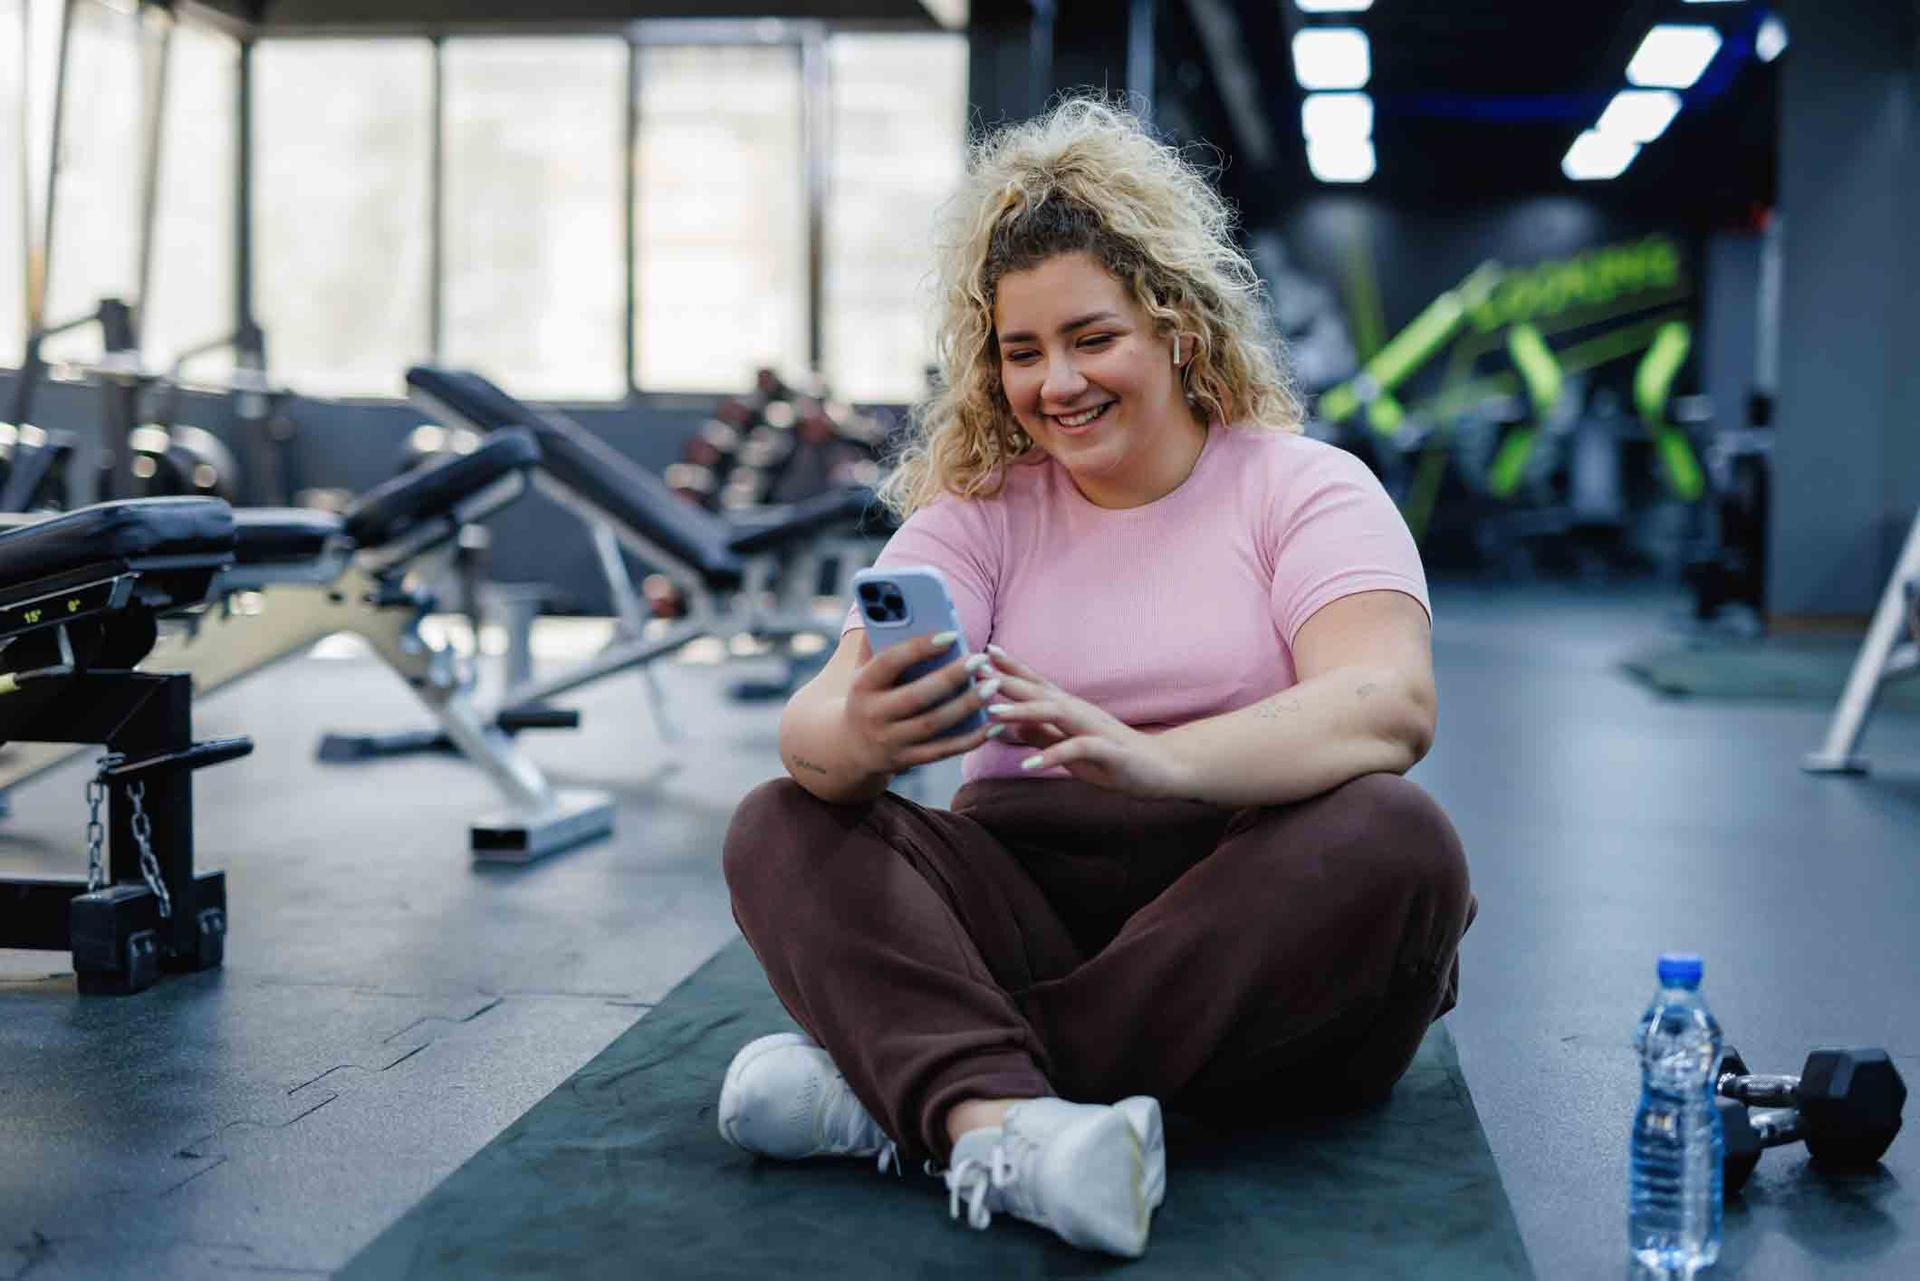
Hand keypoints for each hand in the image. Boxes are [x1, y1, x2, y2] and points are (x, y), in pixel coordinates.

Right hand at [842, 632, 1002, 775]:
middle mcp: (874, 715)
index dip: (919, 648)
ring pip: (934, 725)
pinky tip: (995, 724)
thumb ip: (880, 641)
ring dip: (967, 706)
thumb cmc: (868, 695)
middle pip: (916, 696)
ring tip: (993, 684)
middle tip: (981, 659)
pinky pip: (943, 751)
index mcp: (862, 685)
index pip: (889, 662)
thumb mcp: (863, 670)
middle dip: (951, 677)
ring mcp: (890, 741)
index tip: (951, 634)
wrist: (849, 747)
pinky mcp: (908, 760)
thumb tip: (900, 606)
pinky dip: (971, 739)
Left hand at [981, 644, 1194, 799]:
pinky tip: (1030, 765)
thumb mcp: (1068, 747)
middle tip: (975, 673)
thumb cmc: (1114, 758)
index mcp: (1070, 709)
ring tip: (994, 715)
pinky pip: (1078, 750)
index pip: (1036, 682)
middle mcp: (1080, 711)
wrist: (1163, 769)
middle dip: (1007, 681)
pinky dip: (1053, 755)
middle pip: (1040, 690)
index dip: (1011, 667)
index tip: (983, 653)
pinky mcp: (1108, 751)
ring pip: (1056, 713)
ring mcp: (1095, 728)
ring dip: (1024, 711)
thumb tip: (1009, 725)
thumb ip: (1041, 734)